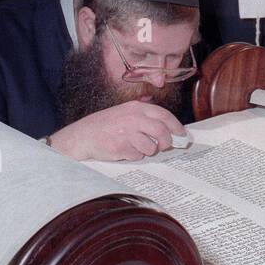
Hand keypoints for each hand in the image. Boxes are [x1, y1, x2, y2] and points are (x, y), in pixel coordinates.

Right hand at [48, 100, 184, 161]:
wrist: (83, 135)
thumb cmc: (106, 125)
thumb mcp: (125, 112)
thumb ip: (144, 117)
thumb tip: (168, 129)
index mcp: (136, 108)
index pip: (164, 115)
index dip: (176, 126)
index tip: (182, 135)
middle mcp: (133, 118)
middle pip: (161, 131)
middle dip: (167, 142)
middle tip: (165, 146)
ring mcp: (126, 133)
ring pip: (151, 146)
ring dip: (149, 150)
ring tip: (139, 148)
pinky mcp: (120, 147)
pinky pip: (137, 156)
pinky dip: (135, 156)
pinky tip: (125, 151)